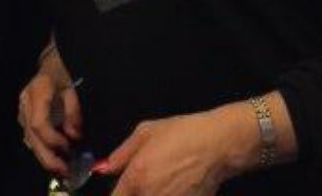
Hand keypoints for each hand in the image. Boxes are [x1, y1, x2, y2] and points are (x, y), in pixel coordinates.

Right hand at [19, 58, 83, 177]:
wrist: (49, 63)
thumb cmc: (62, 73)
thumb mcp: (73, 89)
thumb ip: (74, 112)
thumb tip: (75, 136)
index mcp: (37, 92)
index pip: (39, 124)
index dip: (52, 139)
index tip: (68, 147)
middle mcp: (25, 103)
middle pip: (31, 137)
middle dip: (47, 157)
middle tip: (64, 169)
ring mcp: (22, 110)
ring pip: (29, 140)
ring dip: (45, 155)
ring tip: (61, 166)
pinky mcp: (23, 117)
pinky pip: (30, 137)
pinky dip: (41, 148)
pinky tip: (54, 155)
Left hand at [93, 106, 252, 195]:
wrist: (216, 145)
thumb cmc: (181, 133)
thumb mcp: (146, 132)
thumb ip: (122, 153)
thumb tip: (105, 168)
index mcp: (136, 178)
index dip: (118, 194)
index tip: (123, 190)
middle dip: (133, 195)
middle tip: (143, 184)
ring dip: (151, 195)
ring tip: (161, 184)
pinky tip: (174, 189)